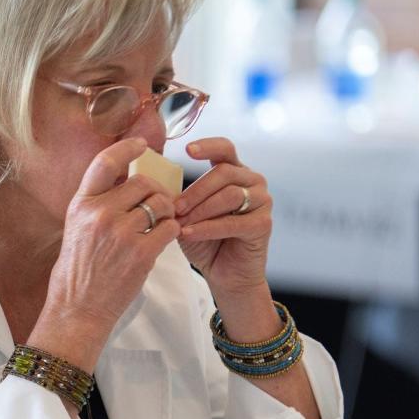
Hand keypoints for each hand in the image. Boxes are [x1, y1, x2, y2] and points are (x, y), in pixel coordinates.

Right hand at [29, 137, 180, 371]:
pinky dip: (172, 231)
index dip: (127, 148)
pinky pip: (169, 228)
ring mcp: (121, 233)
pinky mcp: (141, 253)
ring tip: (160, 225)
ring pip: (160, 203)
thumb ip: (99, 202)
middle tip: (158, 204)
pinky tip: (164, 239)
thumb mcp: (78, 227)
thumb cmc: (79, 269)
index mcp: (81, 204)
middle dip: (156, 191)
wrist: (78, 307)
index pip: (105, 161)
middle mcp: (99, 214)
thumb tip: (127, 177)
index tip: (142, 144)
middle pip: (143, 182)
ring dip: (167, 212)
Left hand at [174, 137, 271, 298]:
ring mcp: (263, 201)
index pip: (225, 148)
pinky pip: (233, 222)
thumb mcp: (186, 212)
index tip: (187, 150)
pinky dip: (208, 228)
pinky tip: (189, 234)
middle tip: (174, 208)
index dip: (208, 146)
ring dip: (200, 210)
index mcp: (234, 171)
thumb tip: (154, 182)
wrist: (224, 273)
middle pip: (223, 172)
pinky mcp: (263, 224)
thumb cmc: (204, 239)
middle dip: (195, 191)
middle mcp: (252, 181)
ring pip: (229, 195)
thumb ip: (178, 195)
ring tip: (180, 223)